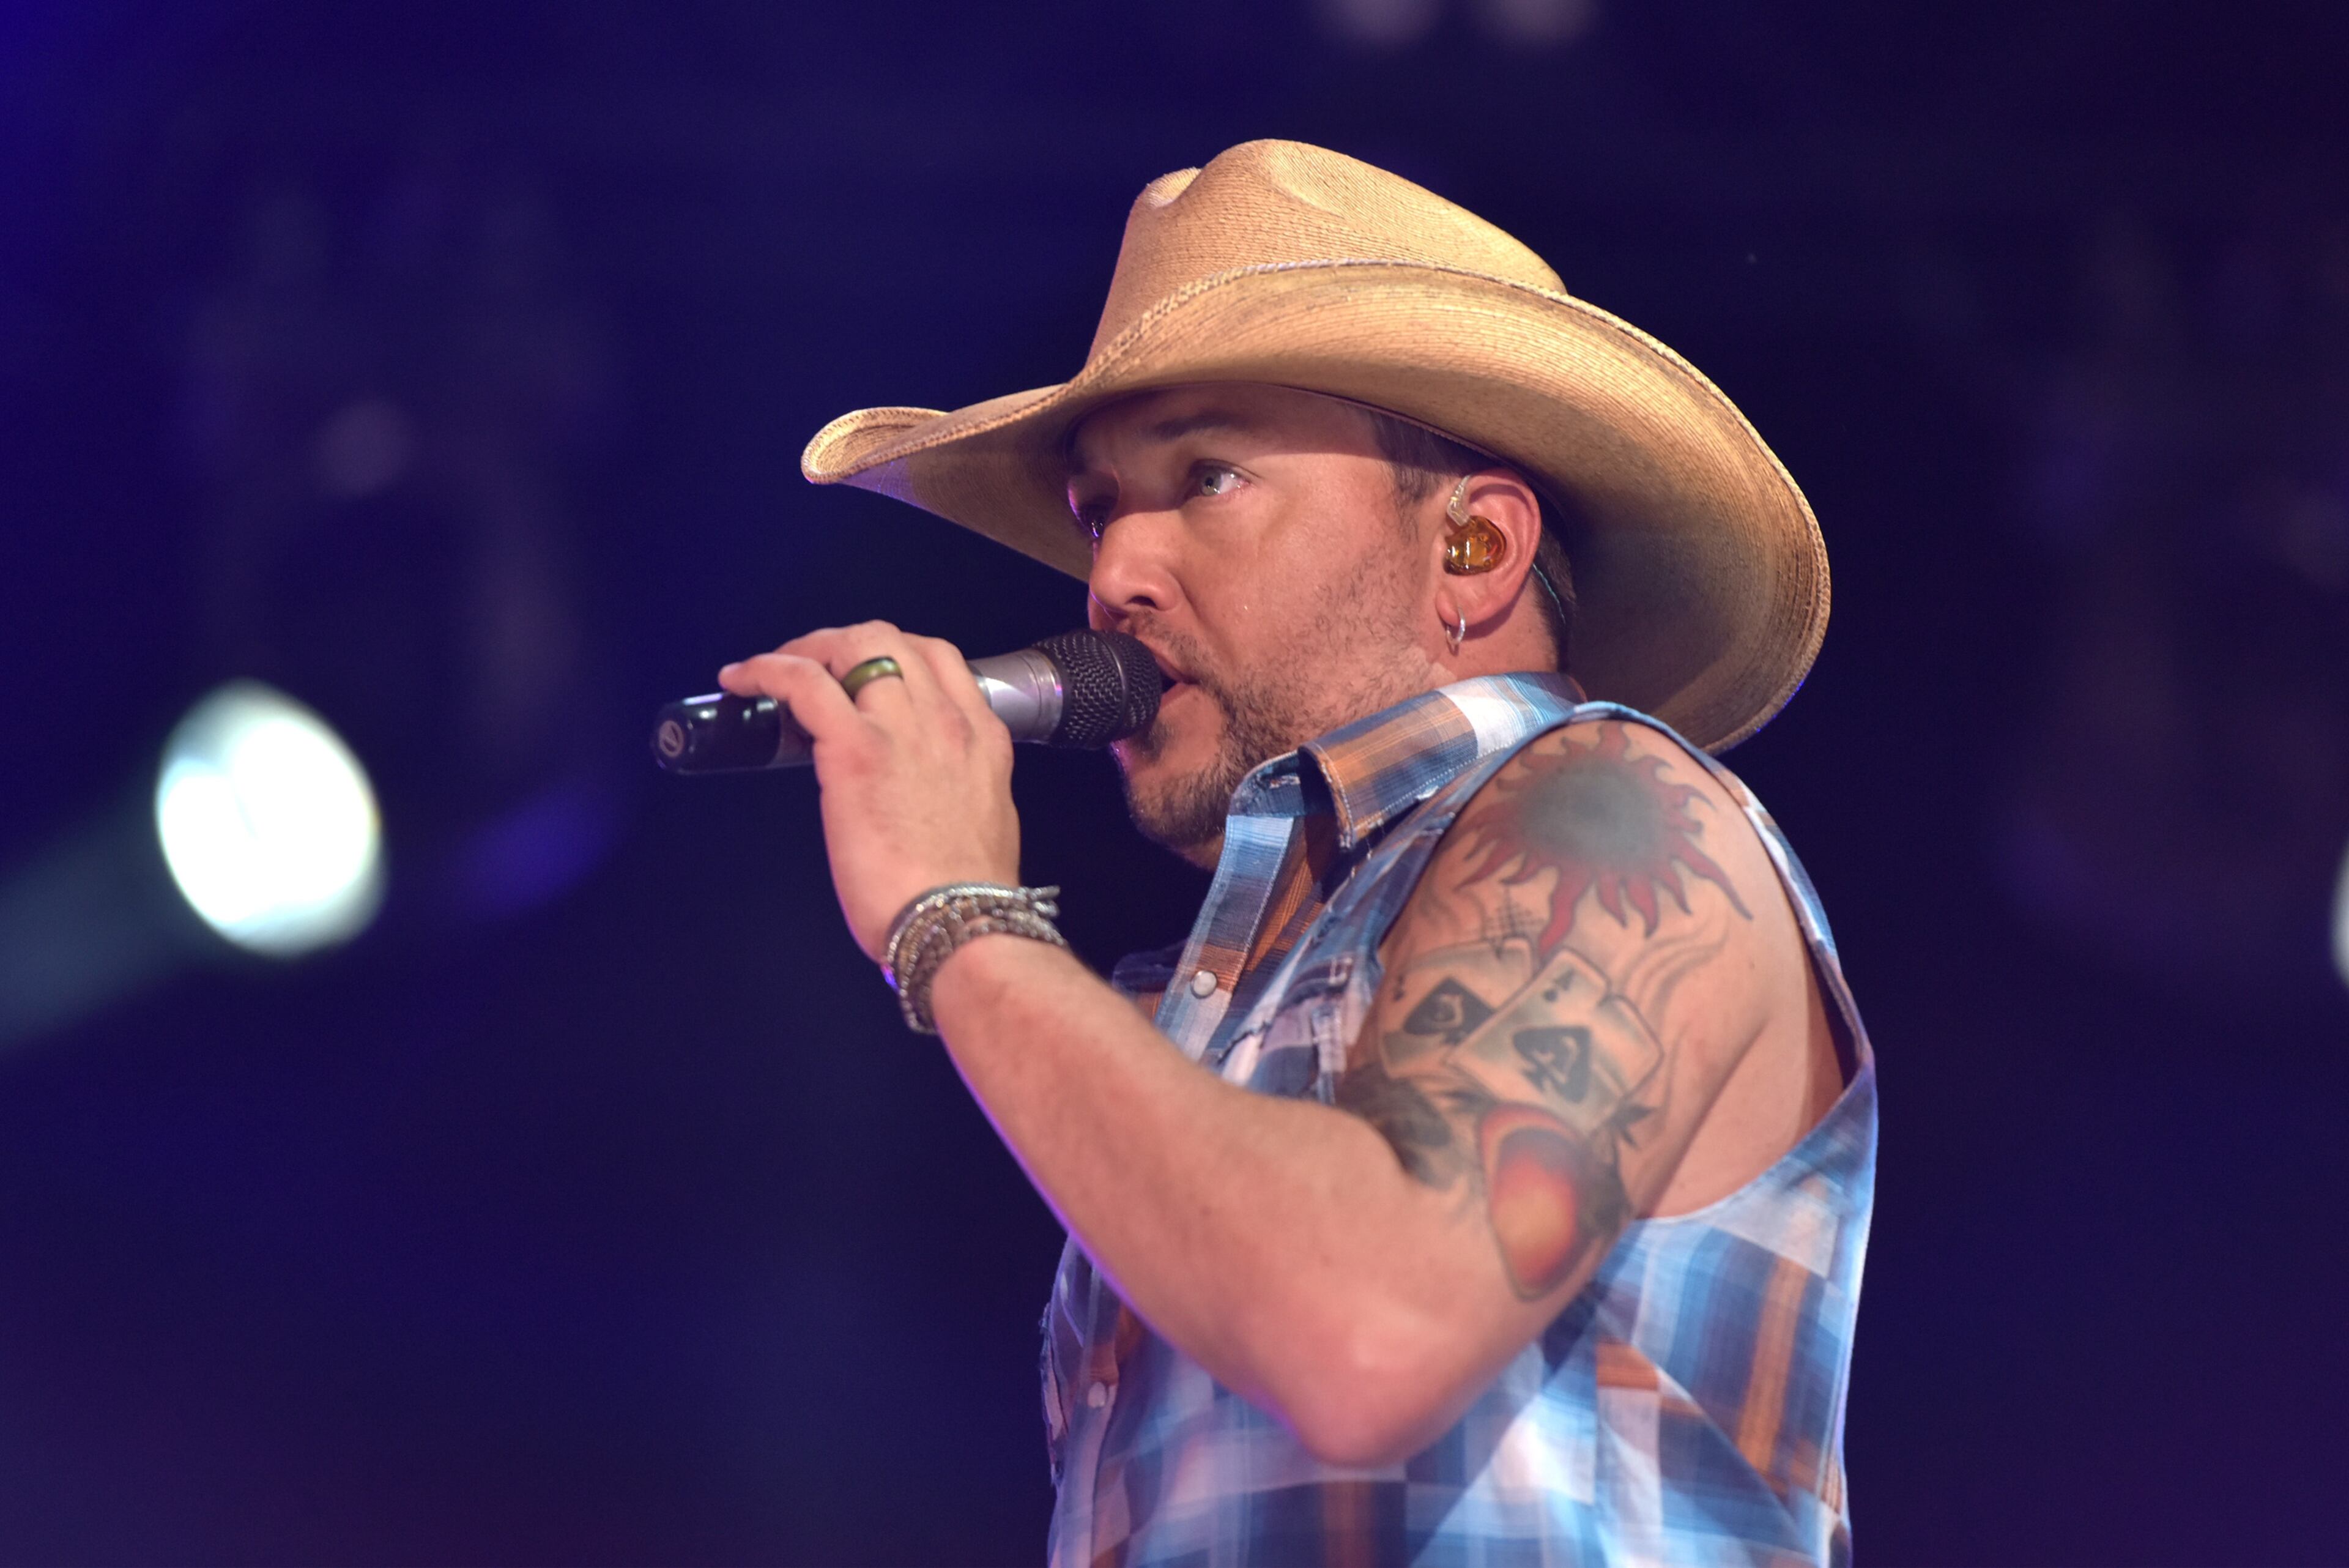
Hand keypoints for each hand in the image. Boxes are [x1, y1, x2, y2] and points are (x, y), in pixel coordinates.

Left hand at [718, 621, 1019, 960]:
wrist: (961, 926)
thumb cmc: (967, 897)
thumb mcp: (983, 820)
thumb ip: (955, 790)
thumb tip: (921, 791)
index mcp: (981, 739)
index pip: (939, 659)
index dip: (893, 653)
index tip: (863, 672)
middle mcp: (946, 721)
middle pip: (891, 638)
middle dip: (844, 641)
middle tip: (813, 666)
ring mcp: (901, 730)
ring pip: (851, 645)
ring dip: (806, 649)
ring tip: (776, 670)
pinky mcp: (856, 750)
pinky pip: (804, 683)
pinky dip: (767, 670)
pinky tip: (742, 678)